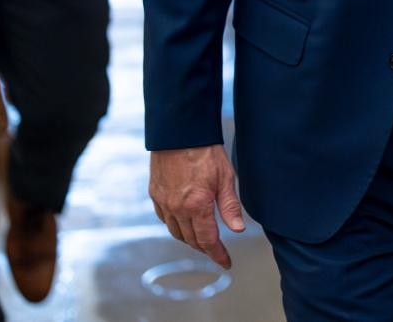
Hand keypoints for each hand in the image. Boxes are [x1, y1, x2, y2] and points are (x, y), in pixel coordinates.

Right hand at [150, 145, 245, 268]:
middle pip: (191, 239)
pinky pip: (164, 218)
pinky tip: (183, 222)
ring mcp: (163, 202)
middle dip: (205, 248)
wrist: (179, 131)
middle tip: (216, 250)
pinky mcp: (155, 194)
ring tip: (201, 239)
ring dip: (189, 239)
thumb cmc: (205, 151)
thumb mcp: (225, 177)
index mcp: (197, 205)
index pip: (207, 240)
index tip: (225, 262)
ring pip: (175, 232)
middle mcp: (177, 208)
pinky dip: (175, 225)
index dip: (217, 254)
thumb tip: (238, 230)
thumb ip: (230, 206)